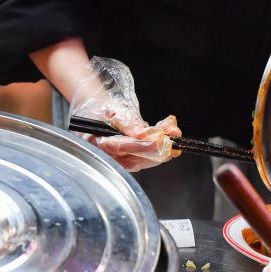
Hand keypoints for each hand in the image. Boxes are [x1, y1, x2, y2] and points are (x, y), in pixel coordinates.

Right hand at [69, 57, 181, 171]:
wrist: (98, 113)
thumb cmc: (103, 110)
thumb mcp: (114, 109)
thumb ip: (128, 122)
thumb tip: (144, 133)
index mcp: (97, 141)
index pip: (122, 147)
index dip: (143, 145)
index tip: (160, 140)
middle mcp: (107, 156)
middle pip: (135, 159)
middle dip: (157, 148)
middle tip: (171, 137)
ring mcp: (118, 161)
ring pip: (143, 161)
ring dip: (162, 148)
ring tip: (172, 132)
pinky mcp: (128, 162)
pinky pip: (146, 159)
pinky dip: (160, 148)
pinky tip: (169, 136)